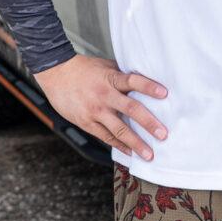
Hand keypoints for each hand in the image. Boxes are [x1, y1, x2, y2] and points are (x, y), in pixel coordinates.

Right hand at [34, 54, 168, 159]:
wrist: (56, 74)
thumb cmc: (84, 69)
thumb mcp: (106, 66)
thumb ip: (122, 75)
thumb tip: (145, 81)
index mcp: (111, 78)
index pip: (133, 81)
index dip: (149, 87)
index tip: (165, 93)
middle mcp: (104, 95)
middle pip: (130, 109)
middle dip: (148, 123)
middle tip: (163, 134)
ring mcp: (95, 111)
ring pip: (119, 129)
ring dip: (136, 143)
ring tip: (149, 154)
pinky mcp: (87, 123)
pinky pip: (106, 137)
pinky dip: (120, 146)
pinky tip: (131, 153)